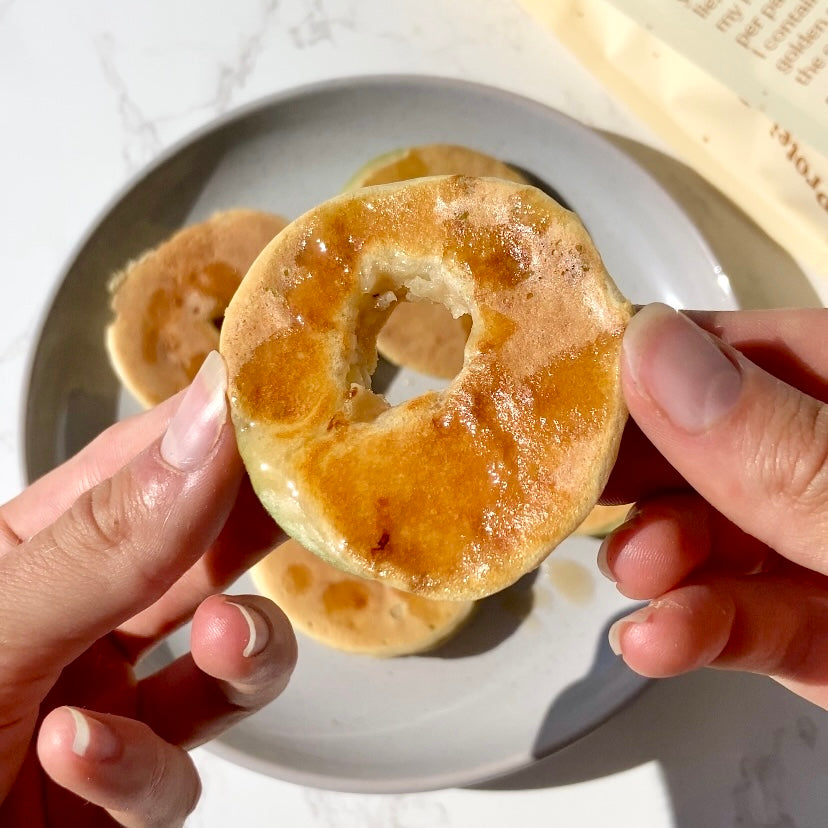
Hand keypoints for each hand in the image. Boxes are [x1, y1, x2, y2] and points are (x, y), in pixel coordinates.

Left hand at [0, 352, 296, 825]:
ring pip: (222, 672)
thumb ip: (108, 541)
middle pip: (199, 558)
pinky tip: (81, 754)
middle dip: (256, 532)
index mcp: (29, 555)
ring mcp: (105, 712)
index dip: (213, 432)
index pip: (138, 466)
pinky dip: (138, 772)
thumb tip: (210, 433)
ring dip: (237, 656)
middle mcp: (75, 625)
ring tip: (224, 641)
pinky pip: (170, 781)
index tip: (285, 403)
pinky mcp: (123, 797)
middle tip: (313, 500)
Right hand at [599, 304, 827, 707]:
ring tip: (639, 579)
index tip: (571, 394)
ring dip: (665, 559)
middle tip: (581, 491)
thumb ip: (783, 443)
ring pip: (718, 535)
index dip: (648, 365)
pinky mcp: (822, 636)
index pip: (739, 348)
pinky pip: (745, 619)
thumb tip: (651, 351)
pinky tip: (656, 641)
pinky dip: (695, 630)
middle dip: (645, 473)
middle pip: (709, 444)